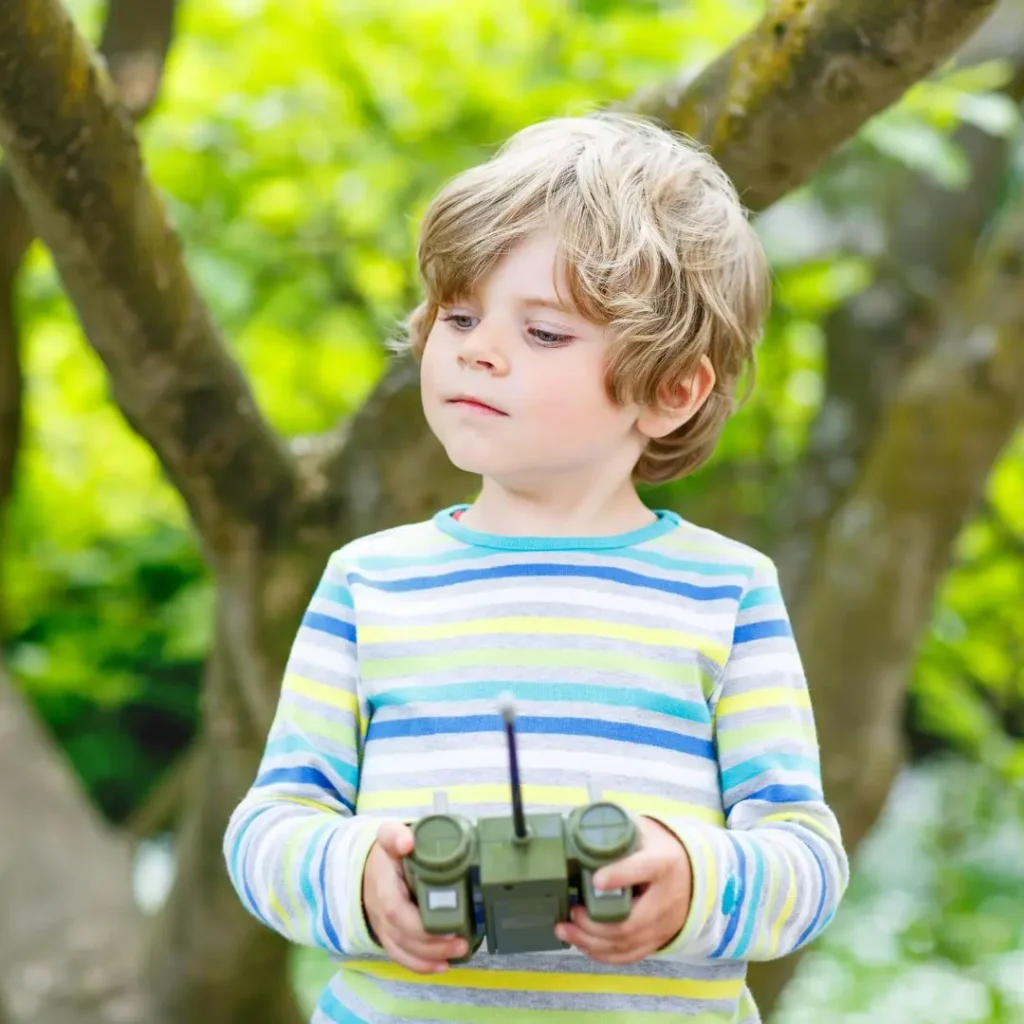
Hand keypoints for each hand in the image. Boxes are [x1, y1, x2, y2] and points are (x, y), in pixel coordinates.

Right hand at [362, 821, 468, 973]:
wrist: (370, 866)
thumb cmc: (390, 852)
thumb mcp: (389, 835)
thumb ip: (395, 835)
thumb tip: (407, 842)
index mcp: (383, 882)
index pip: (394, 906)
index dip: (415, 920)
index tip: (444, 921)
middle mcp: (379, 906)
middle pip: (402, 931)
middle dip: (431, 940)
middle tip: (461, 940)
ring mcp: (382, 924)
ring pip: (402, 947)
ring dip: (430, 955)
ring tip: (460, 951)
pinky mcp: (388, 935)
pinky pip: (400, 955)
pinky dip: (421, 965)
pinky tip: (442, 966)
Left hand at [555, 816, 691, 963]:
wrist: (692, 873)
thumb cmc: (659, 849)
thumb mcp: (644, 832)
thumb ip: (618, 832)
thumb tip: (582, 829)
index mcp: (662, 863)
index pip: (643, 869)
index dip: (619, 876)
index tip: (595, 880)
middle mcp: (666, 899)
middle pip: (630, 921)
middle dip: (594, 923)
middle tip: (572, 912)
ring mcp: (663, 925)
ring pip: (626, 943)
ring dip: (591, 941)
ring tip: (565, 930)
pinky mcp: (657, 941)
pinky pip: (630, 955)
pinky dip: (603, 954)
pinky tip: (582, 944)